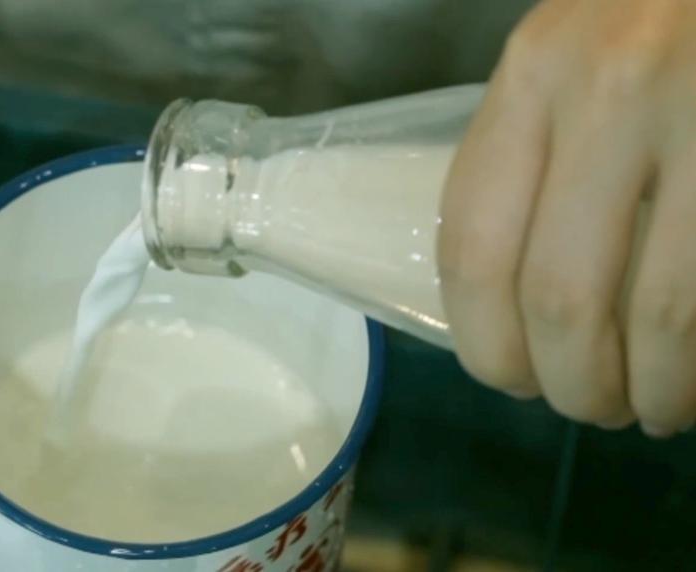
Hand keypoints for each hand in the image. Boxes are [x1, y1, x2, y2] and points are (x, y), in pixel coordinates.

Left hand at [440, 0, 695, 436]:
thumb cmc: (651, 10)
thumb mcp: (566, 61)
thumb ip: (526, 157)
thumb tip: (507, 303)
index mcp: (532, 76)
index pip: (473, 244)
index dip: (485, 342)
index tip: (508, 379)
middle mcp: (608, 93)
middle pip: (558, 296)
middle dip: (571, 382)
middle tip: (588, 407)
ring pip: (659, 313)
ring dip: (651, 388)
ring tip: (651, 409)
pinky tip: (693, 379)